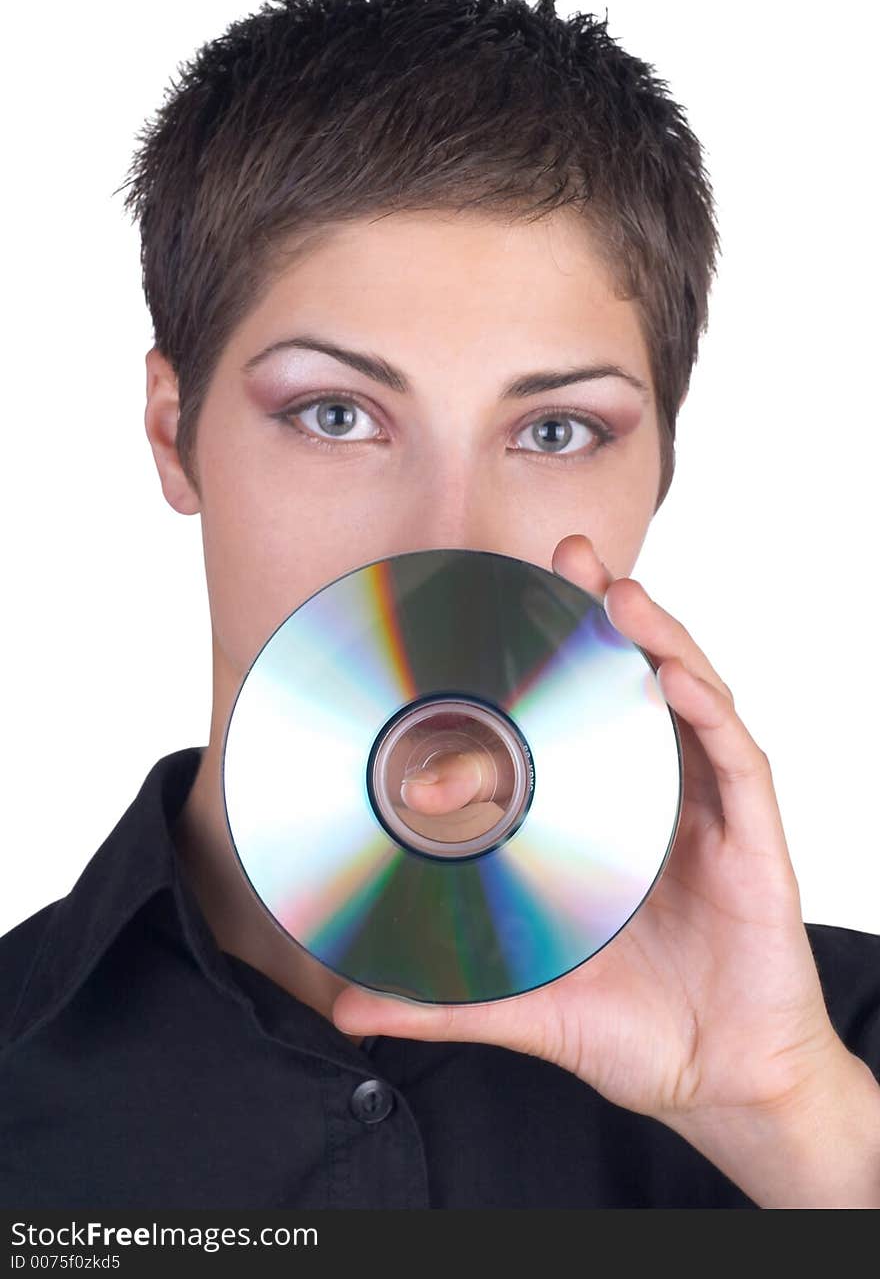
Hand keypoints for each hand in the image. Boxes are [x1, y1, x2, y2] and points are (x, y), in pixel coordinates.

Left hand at [332, 534, 846, 1135]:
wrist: (717, 1084)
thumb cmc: (635, 1027)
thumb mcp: (523, 997)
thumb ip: (440, 995)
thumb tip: (347, 1006)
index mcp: (613, 816)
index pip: (587, 713)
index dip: (558, 654)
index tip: (511, 602)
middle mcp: (664, 796)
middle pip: (641, 680)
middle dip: (607, 612)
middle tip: (565, 557)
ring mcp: (711, 811)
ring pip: (692, 697)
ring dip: (657, 637)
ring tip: (614, 594)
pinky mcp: (753, 838)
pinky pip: (735, 757)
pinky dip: (706, 709)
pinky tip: (671, 676)